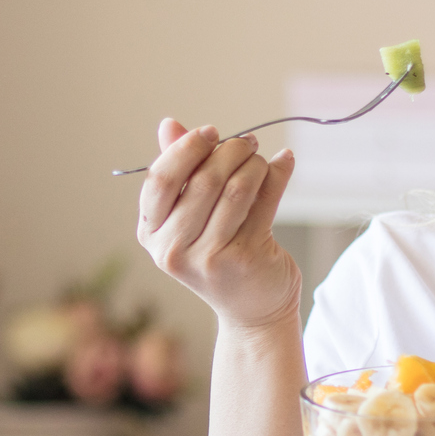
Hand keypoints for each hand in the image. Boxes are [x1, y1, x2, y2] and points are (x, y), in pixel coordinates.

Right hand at [136, 117, 301, 329]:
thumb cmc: (219, 255)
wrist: (252, 311)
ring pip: (235, 188)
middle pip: (202, 180)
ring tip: (261, 160)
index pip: (160, 180)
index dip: (186, 149)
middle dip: (229, 151)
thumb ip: (179, 172)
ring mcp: (209, 258)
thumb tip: (168, 124)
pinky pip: (264, 200)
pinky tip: (284, 162)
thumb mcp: (189, 217)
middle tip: (247, 143)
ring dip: (254, 163)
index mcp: (151, 234)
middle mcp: (173, 250)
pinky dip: (277, 174)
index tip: (211, 133)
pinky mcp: (246, 258)